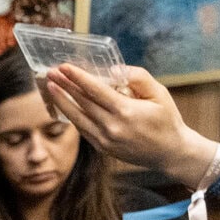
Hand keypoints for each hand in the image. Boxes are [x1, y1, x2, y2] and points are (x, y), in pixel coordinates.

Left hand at [44, 64, 206, 182]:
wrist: (169, 152)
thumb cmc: (166, 119)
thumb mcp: (159, 93)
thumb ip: (139, 78)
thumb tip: (114, 70)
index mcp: (126, 111)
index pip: (95, 91)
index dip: (78, 78)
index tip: (64, 67)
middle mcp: (111, 126)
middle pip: (82, 103)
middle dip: (64, 86)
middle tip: (50, 73)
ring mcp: (104, 139)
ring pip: (77, 118)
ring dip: (61, 101)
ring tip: (50, 87)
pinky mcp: (102, 147)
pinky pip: (82, 129)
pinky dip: (72, 116)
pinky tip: (64, 105)